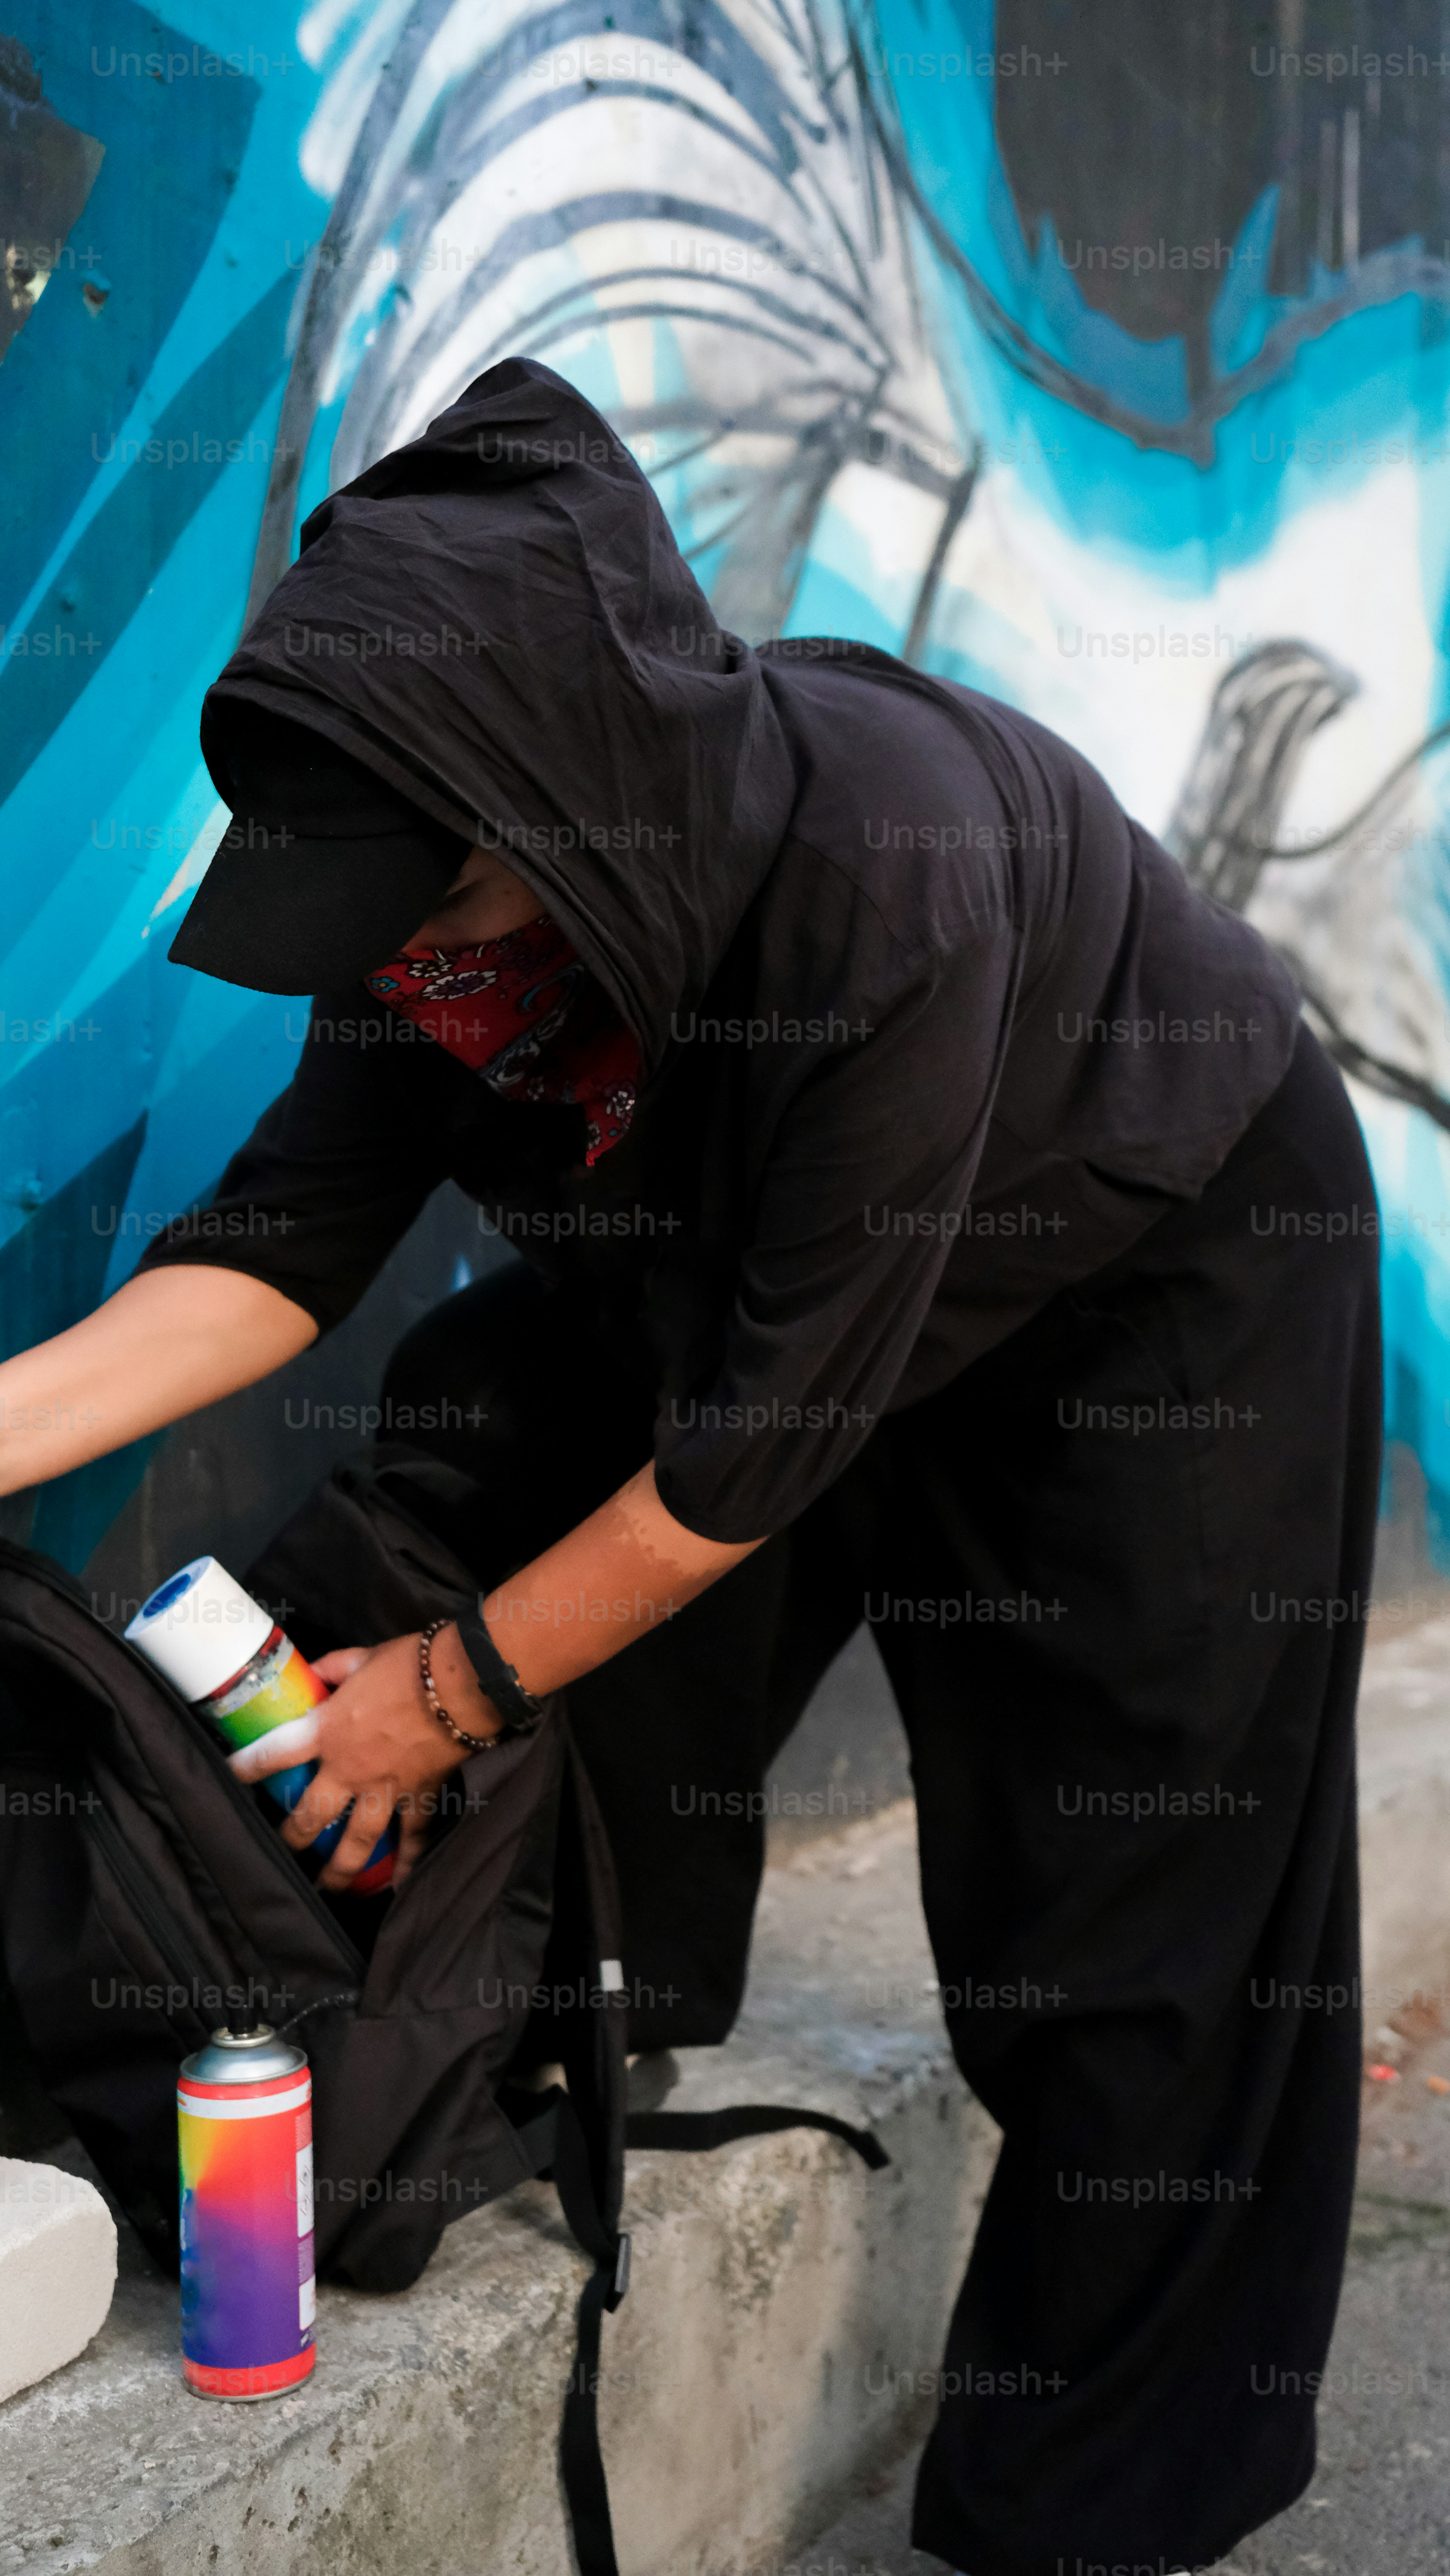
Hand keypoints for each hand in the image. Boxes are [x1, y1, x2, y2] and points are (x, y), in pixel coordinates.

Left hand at [226, 1626, 501, 1890]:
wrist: (463, 1683)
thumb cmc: (411, 1664)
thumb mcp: (362, 1657)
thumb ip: (333, 1669)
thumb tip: (313, 1672)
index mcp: (329, 1732)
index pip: (274, 1754)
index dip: (247, 1767)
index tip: (230, 1776)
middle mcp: (351, 1770)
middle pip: (311, 1816)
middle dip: (292, 1837)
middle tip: (282, 1849)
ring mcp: (386, 1789)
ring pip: (357, 1841)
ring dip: (340, 1869)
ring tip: (328, 1888)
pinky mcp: (420, 1796)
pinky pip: (413, 1836)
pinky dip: (408, 1863)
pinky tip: (399, 1886)